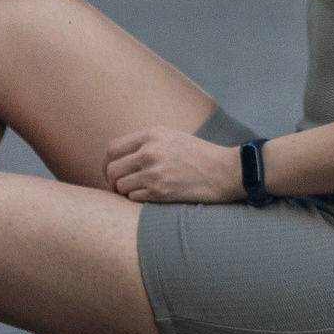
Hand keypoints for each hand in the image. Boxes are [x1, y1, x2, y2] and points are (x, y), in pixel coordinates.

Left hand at [105, 127, 245, 202]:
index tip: (112, 170)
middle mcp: (150, 152)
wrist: (225, 171)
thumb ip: (146, 143)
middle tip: (118, 185)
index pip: (113, 148)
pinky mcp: (160, 192)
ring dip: (124, 191)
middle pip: (111, 169)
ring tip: (136, 190)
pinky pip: (133, 198)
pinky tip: (149, 195)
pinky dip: (137, 199)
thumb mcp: (172, 137)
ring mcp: (154, 173)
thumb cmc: (199, 155)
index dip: (108, 162)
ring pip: (120, 186)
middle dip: (111, 180)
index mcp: (152, 134)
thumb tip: (119, 157)